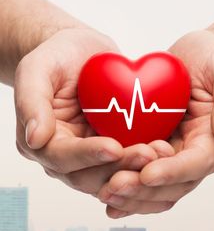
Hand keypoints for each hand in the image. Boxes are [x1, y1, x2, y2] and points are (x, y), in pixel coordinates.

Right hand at [14, 27, 162, 199]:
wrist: (83, 54)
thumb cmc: (57, 56)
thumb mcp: (37, 68)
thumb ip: (31, 101)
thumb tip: (35, 139)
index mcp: (41, 141)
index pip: (61, 158)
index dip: (87, 155)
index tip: (114, 146)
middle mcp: (65, 156)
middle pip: (89, 176)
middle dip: (119, 167)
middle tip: (148, 153)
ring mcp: (90, 156)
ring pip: (111, 175)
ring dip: (136, 169)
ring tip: (160, 152)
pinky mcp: (112, 150)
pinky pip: (127, 163)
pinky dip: (144, 162)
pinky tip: (164, 150)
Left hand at [98, 30, 213, 216]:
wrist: (195, 61)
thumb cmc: (213, 61)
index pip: (196, 163)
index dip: (172, 171)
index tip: (147, 174)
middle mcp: (194, 155)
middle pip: (173, 185)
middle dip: (144, 190)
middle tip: (115, 186)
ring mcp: (173, 155)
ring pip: (155, 188)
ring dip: (131, 195)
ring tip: (105, 193)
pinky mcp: (154, 150)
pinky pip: (140, 175)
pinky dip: (125, 189)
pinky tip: (105, 194)